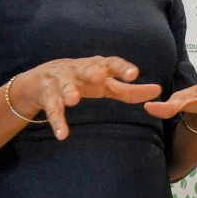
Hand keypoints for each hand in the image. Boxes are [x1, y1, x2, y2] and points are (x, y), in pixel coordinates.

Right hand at [10, 57, 163, 139]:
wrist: (38, 82)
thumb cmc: (80, 81)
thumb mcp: (104, 85)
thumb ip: (129, 90)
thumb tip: (157, 91)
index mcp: (94, 66)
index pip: (110, 63)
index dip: (121, 68)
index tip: (134, 74)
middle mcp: (77, 71)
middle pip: (85, 69)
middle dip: (92, 72)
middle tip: (100, 76)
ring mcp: (60, 83)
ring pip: (65, 87)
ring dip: (69, 92)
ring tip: (73, 100)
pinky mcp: (47, 97)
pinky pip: (53, 110)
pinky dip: (57, 122)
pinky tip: (63, 134)